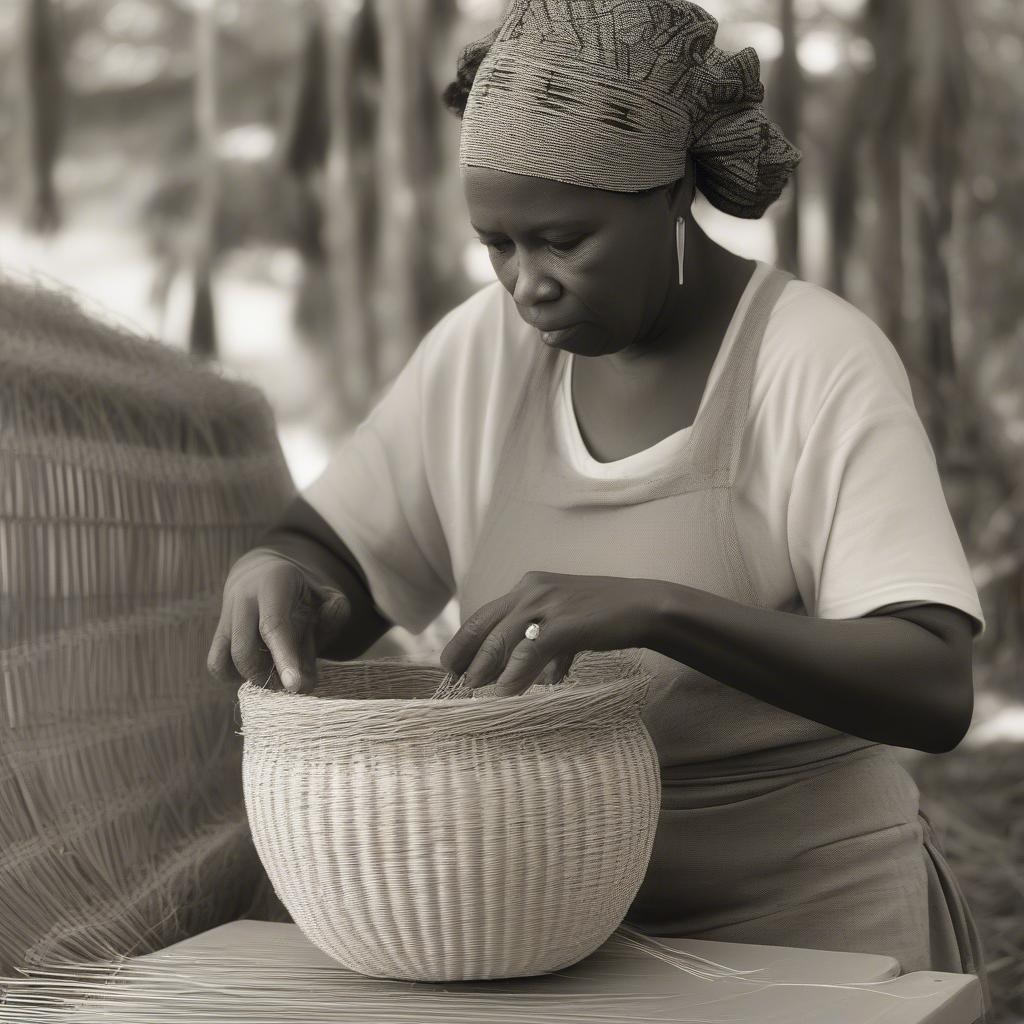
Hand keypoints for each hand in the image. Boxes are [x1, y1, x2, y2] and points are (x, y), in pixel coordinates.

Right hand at [206, 548, 352, 692]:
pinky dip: (234, 676)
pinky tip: (258, 667)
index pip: (274, 626)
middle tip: (292, 683)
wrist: (264, 573)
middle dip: (268, 677)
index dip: (284, 658)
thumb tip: (312, 662)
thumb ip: (334, 618)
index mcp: (273, 583)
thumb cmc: (304, 593)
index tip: (294, 686)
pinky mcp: (217, 632)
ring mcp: (226, 614)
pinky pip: (216, 663)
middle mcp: (243, 596)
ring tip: (277, 673)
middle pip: (245, 651)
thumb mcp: (328, 596)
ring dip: (253, 678)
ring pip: (226, 660)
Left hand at [439, 571, 654, 696]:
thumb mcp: (568, 625)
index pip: (486, 614)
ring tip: (474, 689)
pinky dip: (516, 672)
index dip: (465, 640)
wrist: (645, 606)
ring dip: (485, 666)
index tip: (452, 664)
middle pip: (485, 623)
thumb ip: (549, 644)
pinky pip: (531, 650)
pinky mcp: (565, 621)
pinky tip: (507, 691)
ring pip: (502, 637)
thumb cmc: (607, 617)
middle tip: (453, 679)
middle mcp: (532, 589)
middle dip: (465, 653)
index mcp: (530, 586)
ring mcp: (548, 603)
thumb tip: (543, 675)